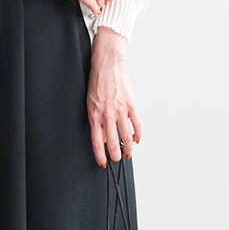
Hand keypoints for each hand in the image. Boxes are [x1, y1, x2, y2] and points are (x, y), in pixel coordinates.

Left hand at [86, 27, 140, 167]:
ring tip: (129, 154)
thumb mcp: (90, 104)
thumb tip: (102, 138)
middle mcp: (107, 116)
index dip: (100, 156)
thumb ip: (97, 122)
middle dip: (116, 156)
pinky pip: (137, 125)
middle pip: (113, 143)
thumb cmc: (97, 84)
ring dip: (129, 149)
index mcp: (95, 116)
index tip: (103, 163)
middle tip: (118, 159)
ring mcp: (120, 111)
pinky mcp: (131, 105)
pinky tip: (137, 140)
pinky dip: (138, 135)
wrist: (107, 66)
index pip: (97, 142)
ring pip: (127, 137)